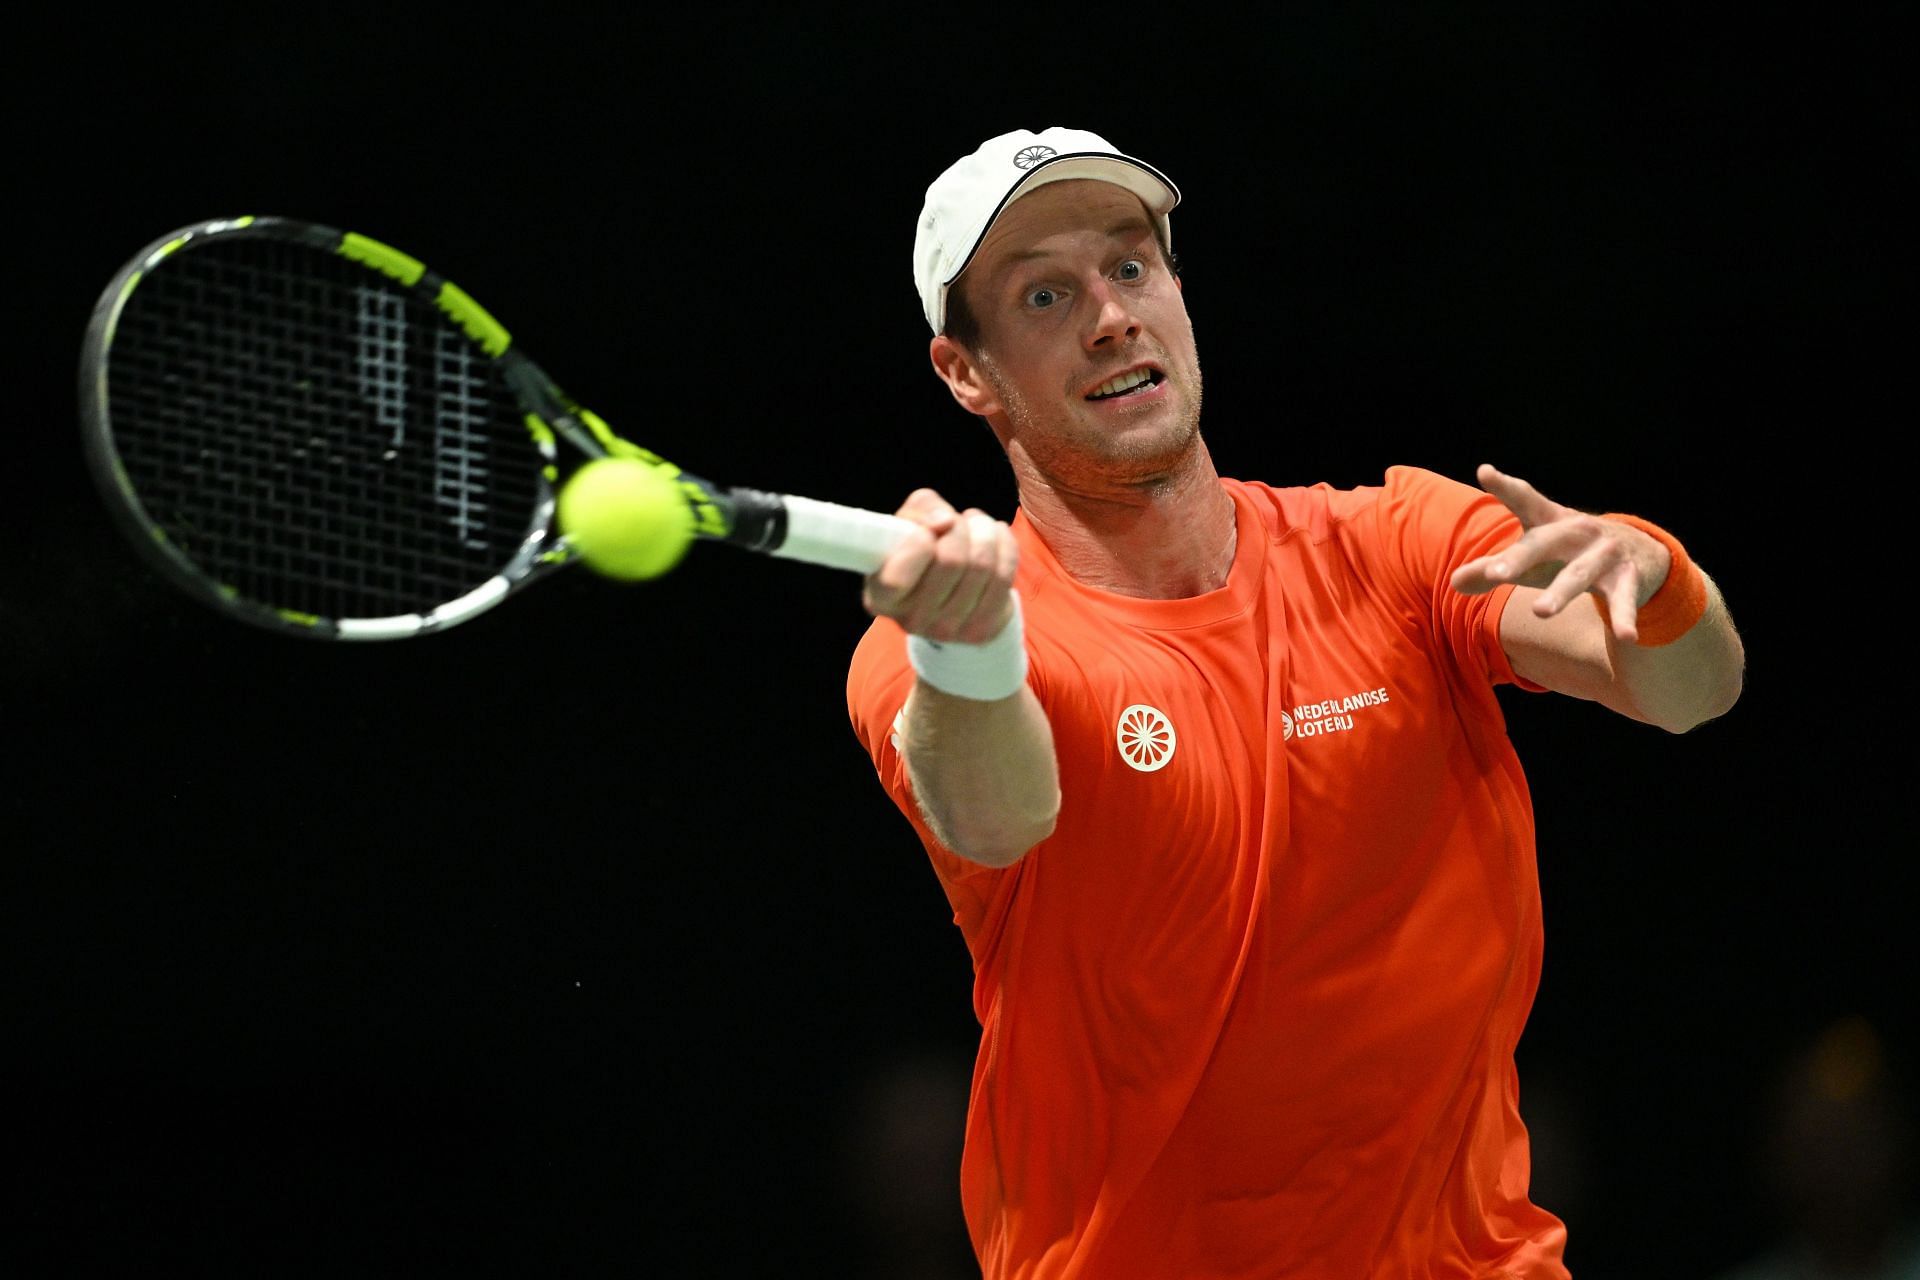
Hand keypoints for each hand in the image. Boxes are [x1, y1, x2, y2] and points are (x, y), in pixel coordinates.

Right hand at [863, 488, 1017, 642]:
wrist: (950, 589)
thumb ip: (921, 509)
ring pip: (982, 566)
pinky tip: (995, 537)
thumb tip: (946, 522)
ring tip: (977, 525)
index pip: (897, 579)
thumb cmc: (920, 549)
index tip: (926, 531)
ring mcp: (947, 630)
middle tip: (956, 521)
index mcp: (881, 597)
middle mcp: (911, 620)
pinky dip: (1004, 544)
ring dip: (984, 531)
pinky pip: (1004, 576)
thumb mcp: (909, 522)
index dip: (919, 543)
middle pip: (951, 562)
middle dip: (959, 527)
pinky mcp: (980, 631)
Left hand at [1450, 464, 1670, 643]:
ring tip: (1539, 612)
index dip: (1506, 486)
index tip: (1485, 472)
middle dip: (1520, 558)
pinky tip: (1625, 638)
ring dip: (1560, 593)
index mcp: (1550, 521)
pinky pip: (1623, 601)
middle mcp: (1577, 532)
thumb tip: (1453, 582)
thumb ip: (1491, 570)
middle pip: (1544, 543)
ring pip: (1578, 575)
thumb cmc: (1568, 555)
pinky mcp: (1628, 578)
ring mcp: (1604, 554)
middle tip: (1495, 574)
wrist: (1640, 552)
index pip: (1525, 500)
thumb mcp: (1532, 558)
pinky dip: (1623, 619)